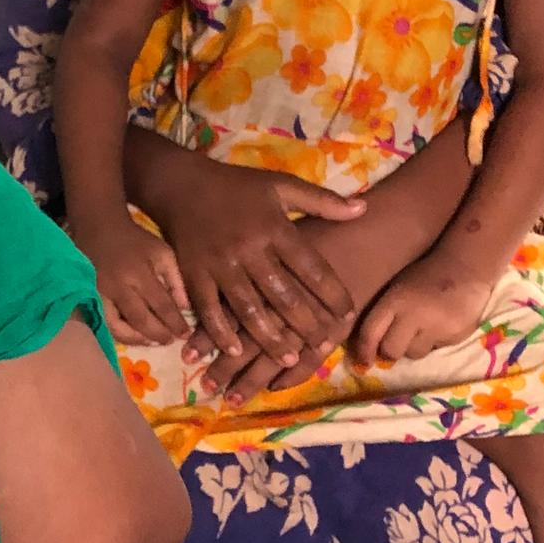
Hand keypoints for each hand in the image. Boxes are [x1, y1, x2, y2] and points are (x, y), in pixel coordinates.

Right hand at [77, 218, 191, 347]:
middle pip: (141, 320)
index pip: (161, 305)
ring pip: (118, 328)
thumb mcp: (162, 252)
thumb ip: (176, 279)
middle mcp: (118, 287)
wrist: (99, 228)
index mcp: (139, 273)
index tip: (186, 334)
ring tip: (152, 341)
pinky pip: (104, 324)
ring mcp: (100, 295)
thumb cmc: (135, 241)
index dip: (175, 323)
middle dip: (159, 334)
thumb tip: (185, 308)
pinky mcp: (89, 299)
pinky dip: (119, 334)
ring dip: (138, 339)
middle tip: (170, 341)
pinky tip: (133, 336)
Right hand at [129, 139, 364, 373]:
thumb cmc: (236, 186)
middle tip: (322, 345)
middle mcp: (249, 249)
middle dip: (306, 323)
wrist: (180, 183)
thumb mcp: (280, 184)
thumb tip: (363, 210)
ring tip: (288, 358)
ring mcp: (220, 264)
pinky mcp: (195, 274)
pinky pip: (209, 308)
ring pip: (249, 308)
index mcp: (274, 228)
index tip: (347, 314)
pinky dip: (221, 331)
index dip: (332, 292)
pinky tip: (234, 350)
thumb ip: (321, 200)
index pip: (311, 266)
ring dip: (269, 337)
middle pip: (283, 294)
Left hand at [353, 248, 496, 366]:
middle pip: (392, 351)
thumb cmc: (425, 275)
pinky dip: (434, 342)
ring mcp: (437, 328)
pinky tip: (440, 326)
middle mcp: (414, 316)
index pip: (371, 333)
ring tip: (423, 329)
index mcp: (395, 300)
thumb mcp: (397, 288)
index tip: (363, 361)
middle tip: (396, 342)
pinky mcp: (456, 336)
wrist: (466, 267)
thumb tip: (371, 347)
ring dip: (414, 347)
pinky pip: (436, 350)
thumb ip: (385, 314)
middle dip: (391, 350)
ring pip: (414, 354)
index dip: (363, 350)